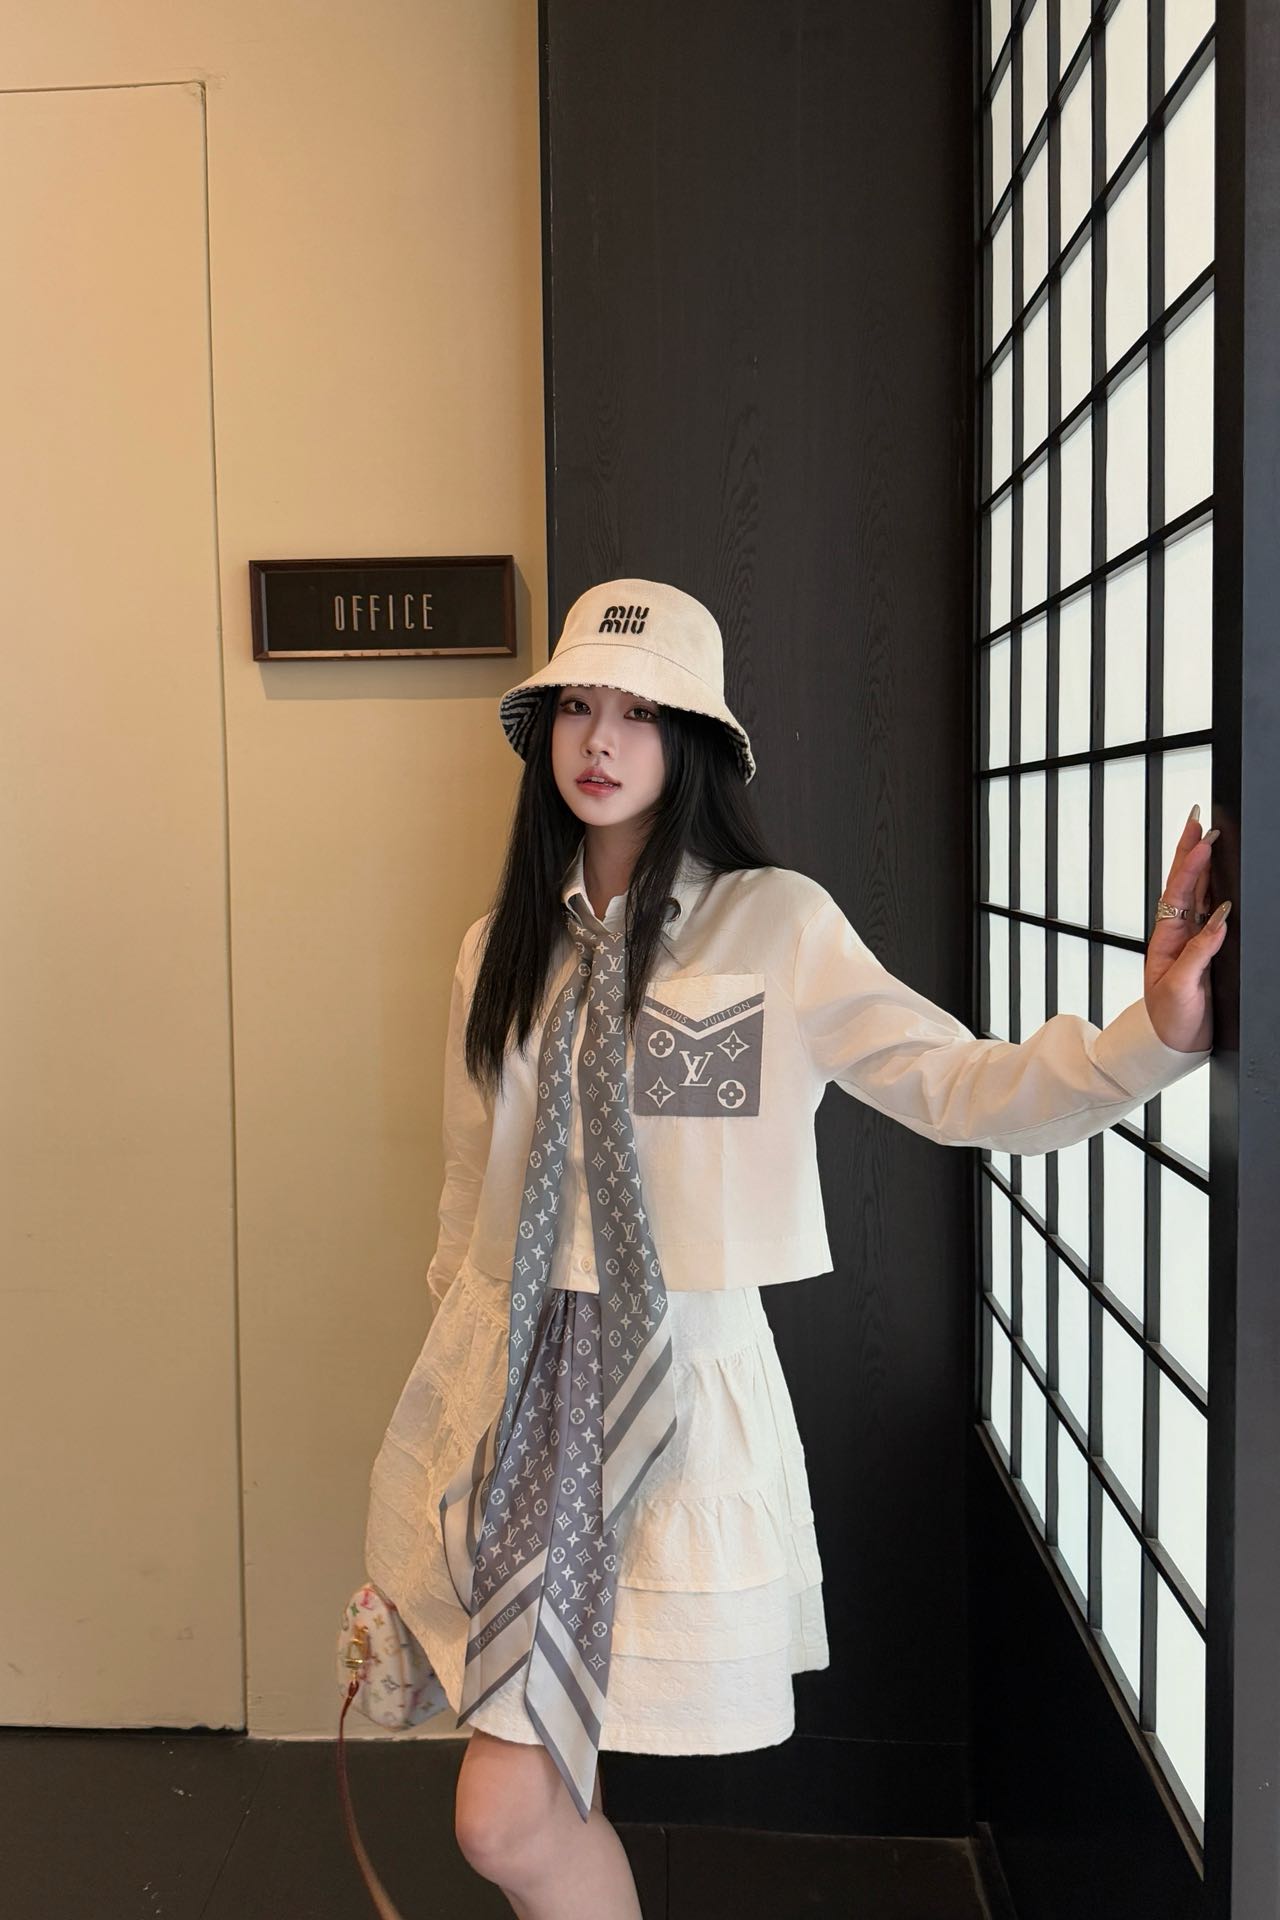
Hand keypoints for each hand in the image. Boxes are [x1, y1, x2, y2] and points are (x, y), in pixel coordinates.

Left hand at [1143, 806, 1229, 1051]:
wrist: (1171, 1045)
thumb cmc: (1168, 1019)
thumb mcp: (1179, 988)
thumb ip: (1198, 955)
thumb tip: (1219, 921)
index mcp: (1165, 939)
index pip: (1178, 892)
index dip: (1189, 864)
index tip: (1201, 839)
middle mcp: (1178, 934)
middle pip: (1186, 885)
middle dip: (1192, 852)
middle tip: (1200, 820)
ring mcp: (1192, 940)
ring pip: (1200, 895)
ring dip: (1204, 866)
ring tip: (1209, 837)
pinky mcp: (1207, 951)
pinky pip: (1214, 915)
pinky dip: (1218, 892)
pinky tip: (1222, 877)